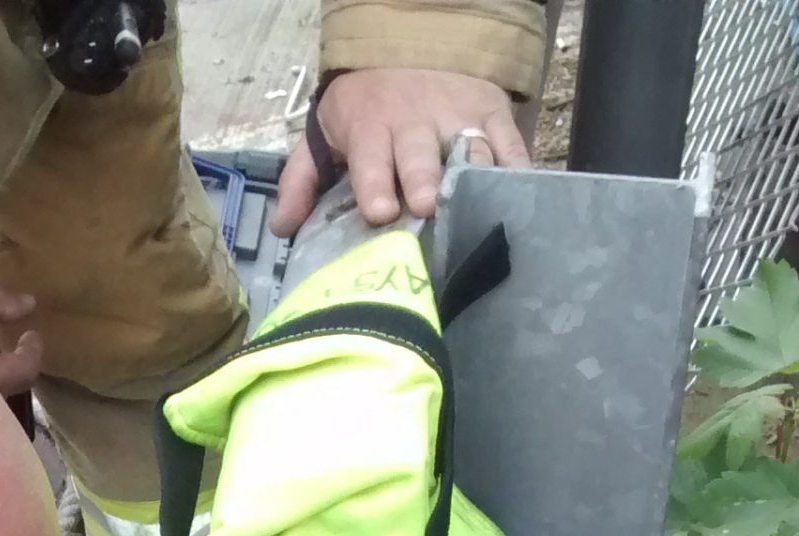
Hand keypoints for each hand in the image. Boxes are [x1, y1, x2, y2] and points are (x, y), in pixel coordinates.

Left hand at [272, 68, 528, 234]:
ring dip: (473, 180)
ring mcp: (459, 118)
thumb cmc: (367, 104)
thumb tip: (283, 227)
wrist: (414, 44)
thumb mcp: (326, 130)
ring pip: (469, 151)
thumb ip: (302, 179)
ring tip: (476, 209)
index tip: (381, 211)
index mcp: (372, 127)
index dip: (375, 184)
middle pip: (421, 156)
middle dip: (425, 181)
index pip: (371, 158)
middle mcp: (416, 122)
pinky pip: (510, 148)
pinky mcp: (494, 116)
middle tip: (428, 207)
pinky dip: (515, 175)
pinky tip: (516, 202)